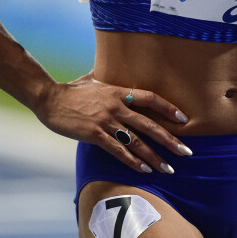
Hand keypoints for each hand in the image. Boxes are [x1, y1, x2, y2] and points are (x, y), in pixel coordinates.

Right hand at [34, 71, 191, 173]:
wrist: (49, 98)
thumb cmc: (71, 89)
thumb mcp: (93, 79)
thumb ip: (107, 76)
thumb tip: (112, 66)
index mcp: (118, 91)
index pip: (150, 98)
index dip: (168, 108)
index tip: (183, 118)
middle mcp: (116, 106)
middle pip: (149, 124)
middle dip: (170, 139)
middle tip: (186, 152)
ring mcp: (106, 121)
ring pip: (136, 141)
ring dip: (154, 157)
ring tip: (168, 168)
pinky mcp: (95, 134)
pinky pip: (118, 151)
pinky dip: (133, 162)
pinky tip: (144, 171)